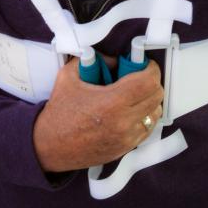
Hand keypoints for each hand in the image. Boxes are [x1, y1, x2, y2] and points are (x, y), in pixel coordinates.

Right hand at [32, 58, 163, 172]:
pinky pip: (148, 129)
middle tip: (139, 77)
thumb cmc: (59, 113)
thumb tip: (114, 59)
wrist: (50, 147)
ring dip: (150, 101)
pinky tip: (130, 111)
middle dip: (151, 82)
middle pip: (156, 96)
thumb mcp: (68, 77)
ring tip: (135, 95)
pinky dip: (144, 117)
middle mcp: (123, 121)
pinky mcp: (126, 148)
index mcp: (111, 102)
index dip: (151, 69)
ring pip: (155, 113)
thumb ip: (91, 61)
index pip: (148, 81)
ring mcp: (126, 137)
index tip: (145, 65)